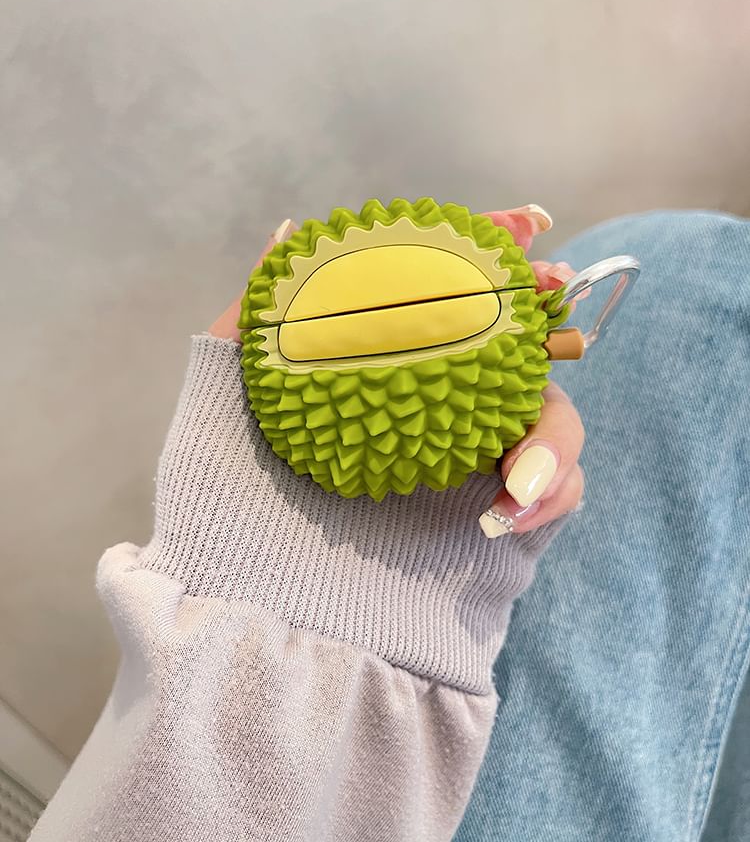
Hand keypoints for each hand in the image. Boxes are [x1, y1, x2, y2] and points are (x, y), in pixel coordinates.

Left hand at [209, 207, 583, 537]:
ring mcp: (471, 471)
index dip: (492, 254)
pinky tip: (512, 506)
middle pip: (518, 349)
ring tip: (518, 469)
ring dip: (554, 424)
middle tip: (554, 293)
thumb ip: (254, 320)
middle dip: (551, 313)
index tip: (524, 222)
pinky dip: (556, 488)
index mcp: (381, 381)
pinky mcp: (503, 532)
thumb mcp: (218, 408)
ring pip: (550, 416)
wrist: (256, 632)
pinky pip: (560, 493)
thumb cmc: (226, 518)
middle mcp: (433, 416)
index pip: (448, 301)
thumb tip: (288, 233)